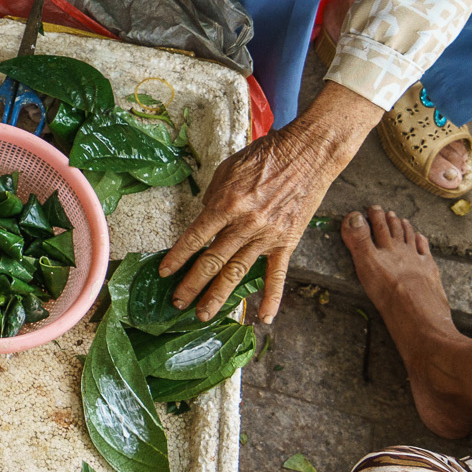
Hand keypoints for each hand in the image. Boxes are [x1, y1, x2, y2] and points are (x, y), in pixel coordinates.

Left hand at [159, 82, 380, 323]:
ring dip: (218, 296)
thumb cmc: (265, 156)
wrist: (308, 154)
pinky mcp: (287, 242)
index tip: (164, 272)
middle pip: (213, 261)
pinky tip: (263, 317)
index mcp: (227, 203)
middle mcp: (245, 223)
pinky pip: (277, 274)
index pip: (195, 236)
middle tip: (177, 302)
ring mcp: (267, 236)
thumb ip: (214, 197)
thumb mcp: (228, 169)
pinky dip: (271, 297)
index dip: (178, 257)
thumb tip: (204, 221)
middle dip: (192, 284)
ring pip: (238, 272)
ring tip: (203, 315)